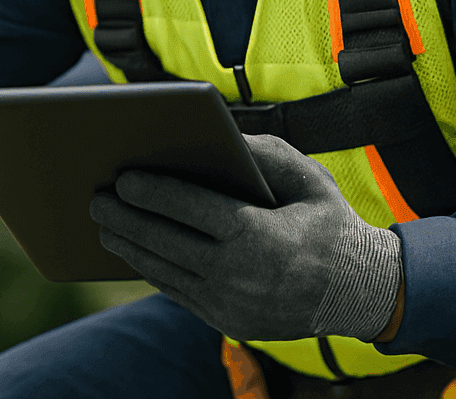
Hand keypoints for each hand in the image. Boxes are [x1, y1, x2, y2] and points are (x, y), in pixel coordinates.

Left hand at [89, 134, 402, 341]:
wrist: (359, 291)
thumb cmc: (329, 223)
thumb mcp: (308, 179)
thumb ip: (263, 152)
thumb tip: (218, 134)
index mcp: (260, 237)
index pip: (193, 211)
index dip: (154, 194)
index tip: (123, 178)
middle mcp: (240, 276)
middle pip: (168, 243)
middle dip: (127, 220)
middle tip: (96, 198)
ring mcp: (231, 305)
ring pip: (166, 273)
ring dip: (130, 248)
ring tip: (104, 225)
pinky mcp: (227, 322)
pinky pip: (178, 292)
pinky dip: (152, 270)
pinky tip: (134, 250)